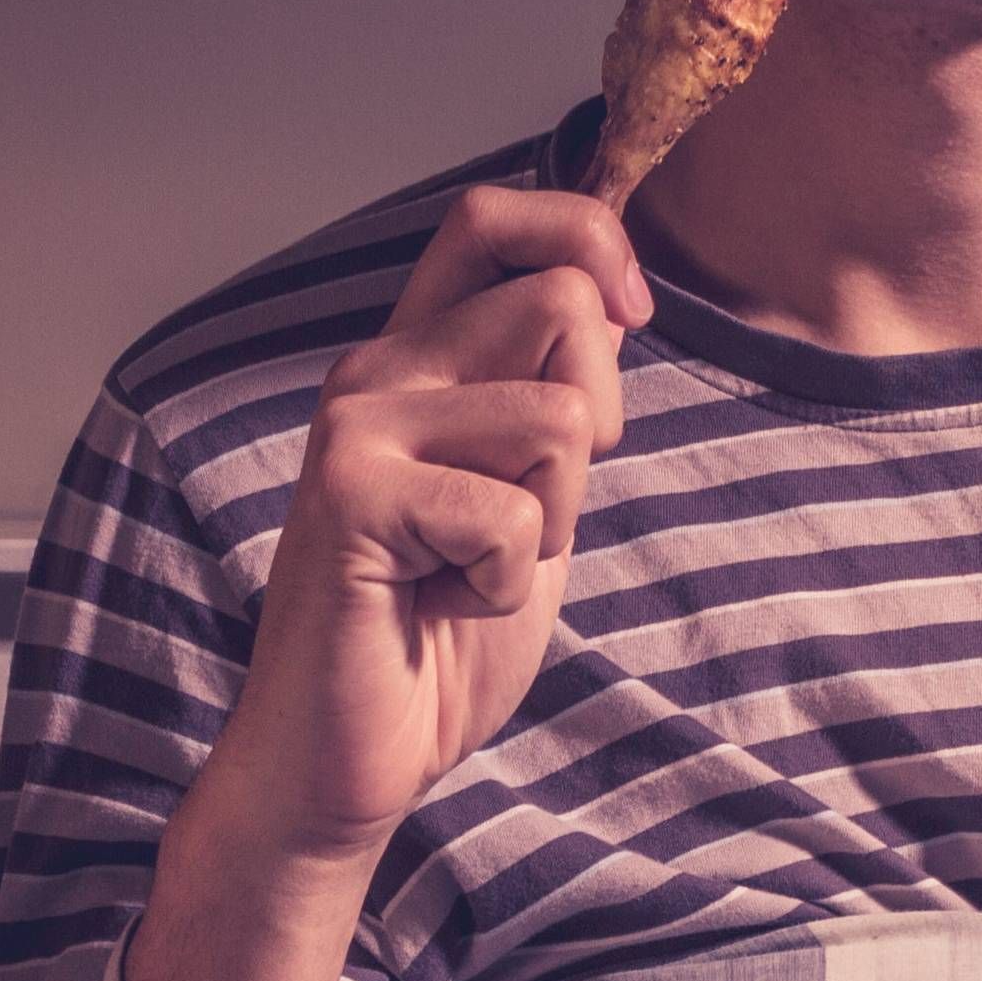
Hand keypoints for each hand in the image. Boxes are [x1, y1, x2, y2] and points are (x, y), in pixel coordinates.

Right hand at [124, 186, 650, 980]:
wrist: (347, 761)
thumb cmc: (436, 642)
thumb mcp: (530, 505)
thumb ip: (552, 408)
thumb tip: (613, 305)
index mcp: (416, 360)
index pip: (496, 218)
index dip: (587, 239)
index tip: (634, 315)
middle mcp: (378, 370)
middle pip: (559, 304)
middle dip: (598, 421)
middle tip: (536, 516)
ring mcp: (357, 426)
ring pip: (555, 415)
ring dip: (554, 518)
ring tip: (477, 571)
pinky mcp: (352, 494)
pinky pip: (514, 512)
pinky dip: (510, 583)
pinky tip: (446, 606)